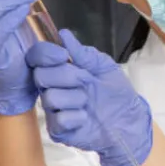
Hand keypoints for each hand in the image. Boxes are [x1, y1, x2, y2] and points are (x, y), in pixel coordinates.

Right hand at [26, 30, 152, 165]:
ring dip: (75, 97)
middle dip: (67, 76)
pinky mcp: (57, 130)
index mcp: (59, 69)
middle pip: (40, 76)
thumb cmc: (115, 91)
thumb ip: (83, 53)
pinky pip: (58, 120)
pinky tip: (86, 117)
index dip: (45, 54)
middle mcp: (51, 87)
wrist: (128, 119)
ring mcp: (53, 109)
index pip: (36, 57)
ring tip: (88, 101)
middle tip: (86, 80)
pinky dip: (77, 116)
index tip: (63, 55)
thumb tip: (63, 35)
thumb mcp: (103, 66)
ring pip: (50, 98)